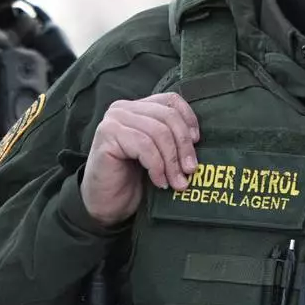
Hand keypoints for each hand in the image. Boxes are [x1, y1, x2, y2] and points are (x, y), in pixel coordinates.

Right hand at [81, 93, 200, 226]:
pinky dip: (157, 166)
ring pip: (158, 132)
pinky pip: (144, 146)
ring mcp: (113, 120)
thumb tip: (197, 138)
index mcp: (137, 107)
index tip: (197, 143)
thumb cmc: (133, 180)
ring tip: (177, 182)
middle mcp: (123, 108)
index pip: (171, 100)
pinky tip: (159, 182)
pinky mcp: (107, 136)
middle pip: (168, 117)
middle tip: (191, 170)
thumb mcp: (158, 154)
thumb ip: (172, 139)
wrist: (106, 204)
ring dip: (172, 161)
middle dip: (184, 146)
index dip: (188, 119)